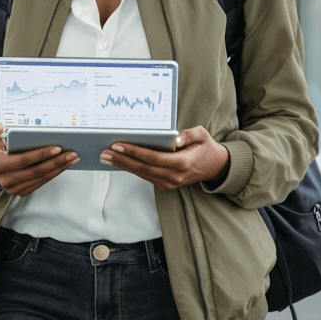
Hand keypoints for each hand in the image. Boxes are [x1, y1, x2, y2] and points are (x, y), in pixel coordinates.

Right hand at [0, 122, 78, 195]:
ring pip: (42, 178)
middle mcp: (7, 180)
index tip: (57, 148)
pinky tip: (64, 165)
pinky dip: (54, 173)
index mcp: (0, 166)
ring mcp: (15, 189)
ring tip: (73, 158)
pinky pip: (42, 182)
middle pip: (37, 171)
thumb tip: (0, 126)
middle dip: (57, 162)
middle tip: (72, 153)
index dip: (41, 154)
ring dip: (59, 168)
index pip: (24, 160)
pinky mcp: (23, 192)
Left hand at [100, 126, 228, 190]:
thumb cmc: (206, 147)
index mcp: (182, 163)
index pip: (153, 158)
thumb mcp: (202, 135)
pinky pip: (146, 176)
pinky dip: (132, 169)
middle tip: (105, 153)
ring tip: (107, 157)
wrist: (215, 167)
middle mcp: (174, 176)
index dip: (134, 152)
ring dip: (123, 166)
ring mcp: (170, 183)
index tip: (118, 146)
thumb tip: (174, 139)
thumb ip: (189, 135)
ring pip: (142, 174)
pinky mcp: (167, 184)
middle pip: (143, 168)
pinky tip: (120, 162)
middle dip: (122, 160)